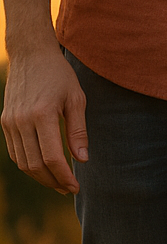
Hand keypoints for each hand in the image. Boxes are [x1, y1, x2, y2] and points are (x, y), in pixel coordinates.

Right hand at [1, 48, 87, 193]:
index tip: (76, 186)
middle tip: (69, 189)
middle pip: (35, 164)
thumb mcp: (76, 100)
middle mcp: (22, 120)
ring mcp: (10, 121)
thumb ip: (78, 131)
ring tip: (58, 183)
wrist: (31, 55)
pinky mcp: (5, 121)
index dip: (64, 176)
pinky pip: (14, 151)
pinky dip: (28, 164)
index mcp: (42, 115)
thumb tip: (82, 160)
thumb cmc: (59, 76)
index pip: (52, 157)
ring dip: (40, 177)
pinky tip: (44, 168)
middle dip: (53, 181)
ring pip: (22, 161)